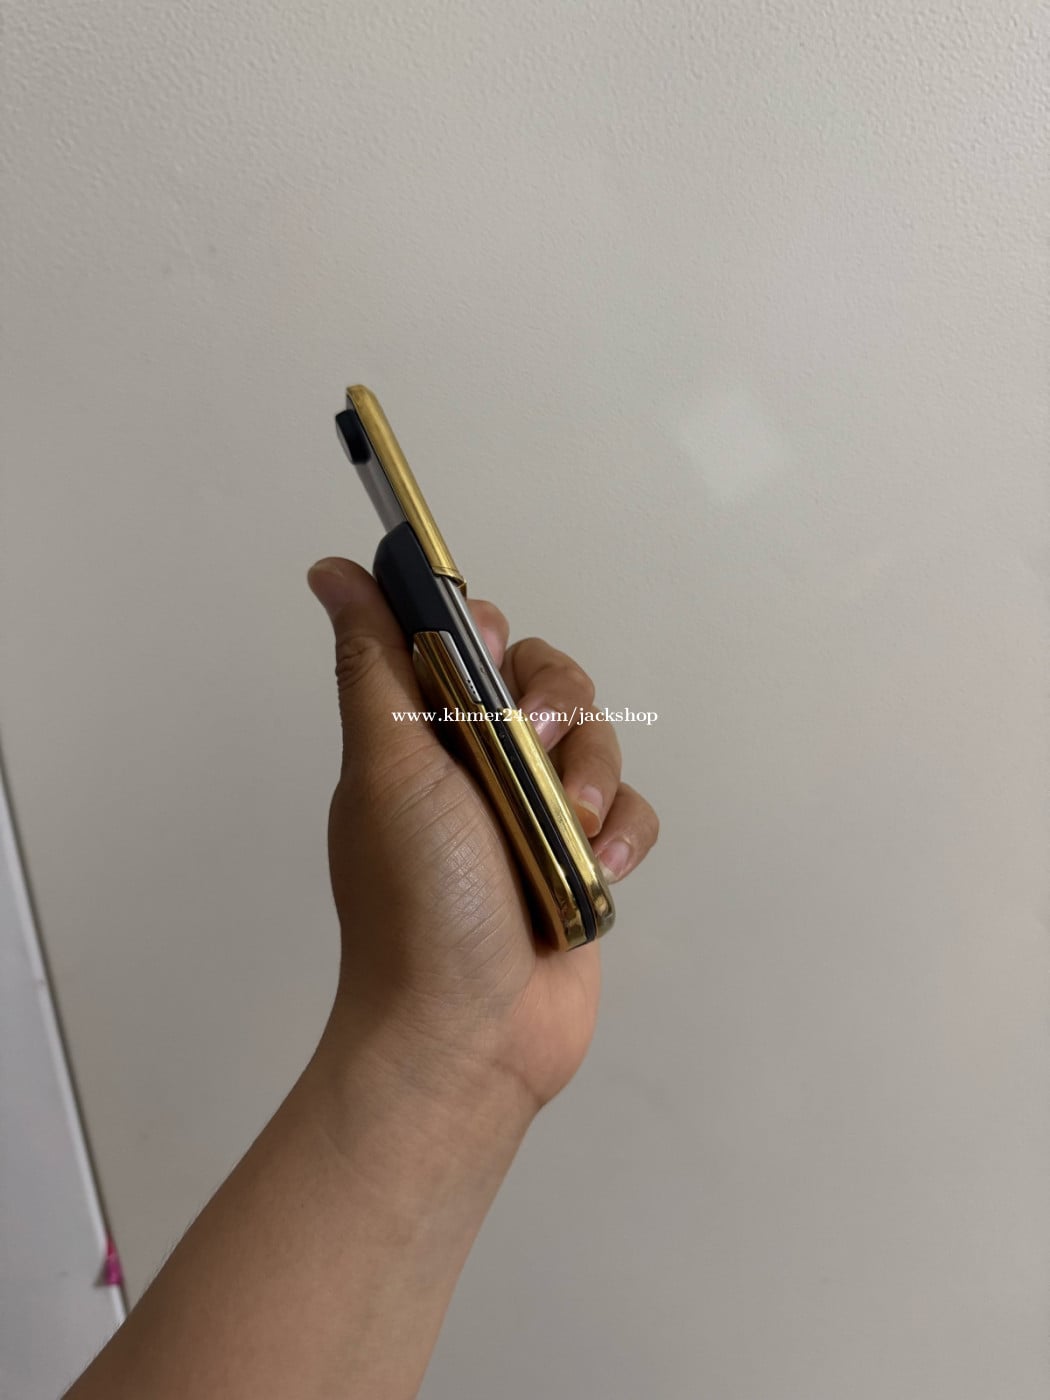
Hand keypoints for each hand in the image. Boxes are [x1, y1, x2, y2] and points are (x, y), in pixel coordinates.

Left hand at [307, 558, 658, 1115]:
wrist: (468, 1034)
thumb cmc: (417, 903)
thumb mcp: (387, 766)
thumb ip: (374, 663)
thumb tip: (331, 571)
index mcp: (422, 736)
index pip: (467, 643)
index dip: (488, 639)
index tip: (488, 666)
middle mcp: (478, 766)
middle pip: (547, 682)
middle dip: (555, 707)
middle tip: (533, 747)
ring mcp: (534, 814)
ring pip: (597, 741)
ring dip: (592, 776)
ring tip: (570, 828)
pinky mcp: (582, 860)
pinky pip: (629, 810)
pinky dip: (622, 834)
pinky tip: (598, 871)